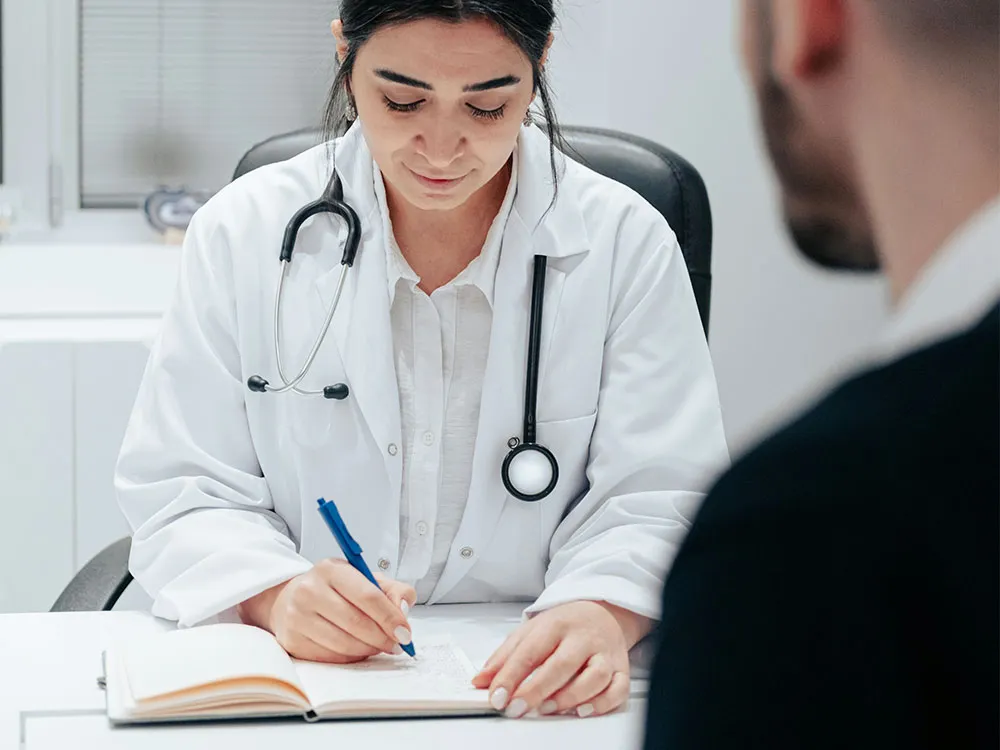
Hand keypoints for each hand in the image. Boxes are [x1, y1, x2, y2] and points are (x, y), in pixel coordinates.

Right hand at [237, 559, 416, 663]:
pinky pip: (331, 657)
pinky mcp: (292, 641)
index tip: (405, 633)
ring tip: (379, 646)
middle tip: (397, 644)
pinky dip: (351, 657)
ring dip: (368, 649)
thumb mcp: (365, 579)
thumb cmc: (336, 590)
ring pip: (344, 644)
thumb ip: (393, 590)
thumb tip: (403, 610)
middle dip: (383, 638)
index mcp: (331, 569)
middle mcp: (310, 590)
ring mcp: (297, 617)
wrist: (290, 599)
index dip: (390, 617)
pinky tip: (358, 649)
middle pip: (356, 623)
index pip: (368, 595)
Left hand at [473, 601, 649, 718]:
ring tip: (546, 709)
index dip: (511, 675)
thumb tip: (481, 681)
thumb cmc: (564, 625)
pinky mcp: (621, 668)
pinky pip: (618, 689)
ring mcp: (604, 653)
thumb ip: (505, 657)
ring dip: (569, 697)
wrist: (603, 612)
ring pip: (594, 677)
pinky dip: (602, 703)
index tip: (497, 696)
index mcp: (556, 624)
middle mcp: (583, 638)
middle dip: (536, 689)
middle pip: (562, 664)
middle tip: (516, 708)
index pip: (531, 650)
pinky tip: (582, 710)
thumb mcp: (530, 631)